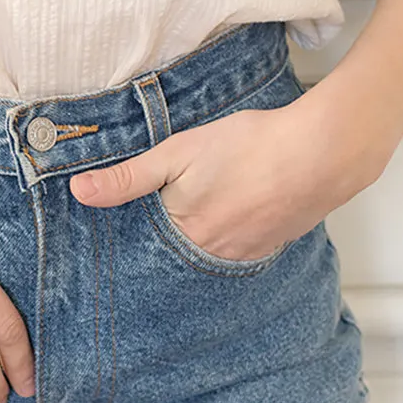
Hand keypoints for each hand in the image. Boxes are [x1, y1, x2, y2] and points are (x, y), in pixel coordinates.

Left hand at [68, 94, 387, 261]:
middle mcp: (214, 255)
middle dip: (162, 240)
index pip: (143, 248)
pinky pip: (236, 248)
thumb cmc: (250, 147)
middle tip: (159, 218)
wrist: (322, 151)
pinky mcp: (271, 245)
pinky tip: (229, 211)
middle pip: (175, 254)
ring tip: (195, 212)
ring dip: (196, 237)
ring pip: (206, 252)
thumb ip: (128, 177)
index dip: (131, 236)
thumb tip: (80, 193)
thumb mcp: (177, 153)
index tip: (118, 232)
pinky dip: (226, 234)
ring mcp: (246, 254)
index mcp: (185, 235)